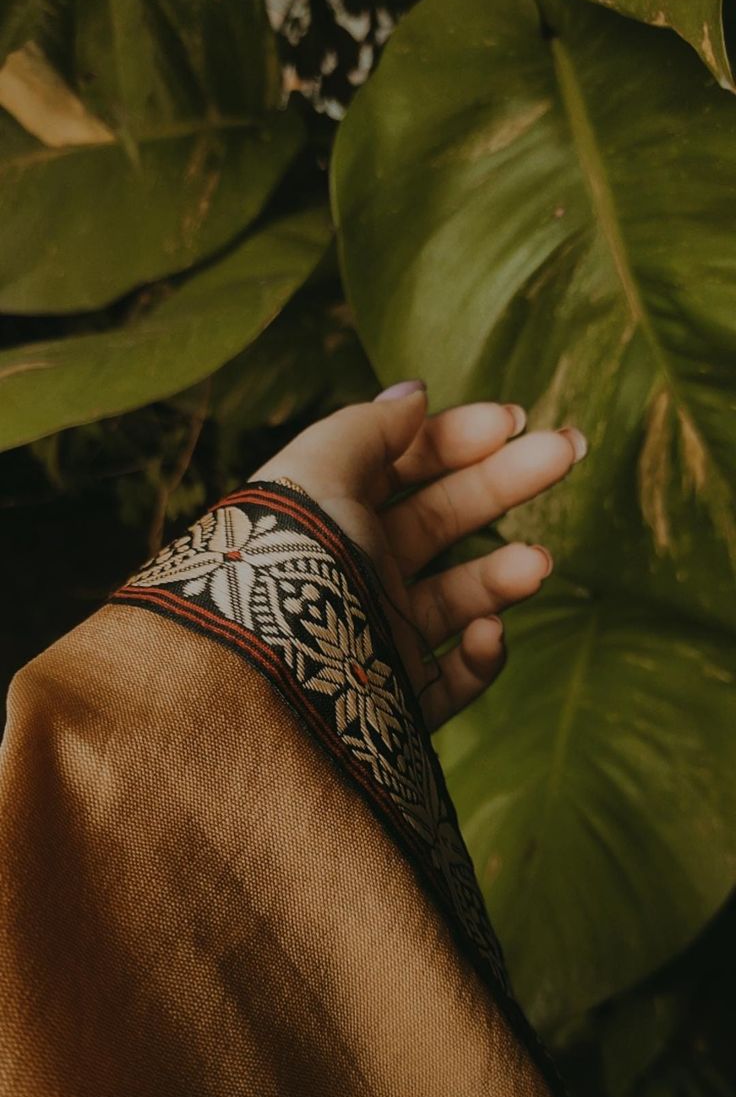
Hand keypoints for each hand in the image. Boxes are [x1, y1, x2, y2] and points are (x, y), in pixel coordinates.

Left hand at [249, 381, 585, 730]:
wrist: (267, 677)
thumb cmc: (288, 563)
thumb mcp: (319, 470)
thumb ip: (370, 426)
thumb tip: (416, 393)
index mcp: (333, 515)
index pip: (405, 468)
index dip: (458, 438)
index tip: (513, 420)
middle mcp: (356, 572)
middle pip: (444, 519)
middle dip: (506, 482)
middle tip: (567, 449)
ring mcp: (378, 637)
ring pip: (459, 599)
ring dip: (505, 576)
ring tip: (539, 564)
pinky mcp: (396, 703)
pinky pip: (453, 680)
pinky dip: (482, 658)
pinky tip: (491, 632)